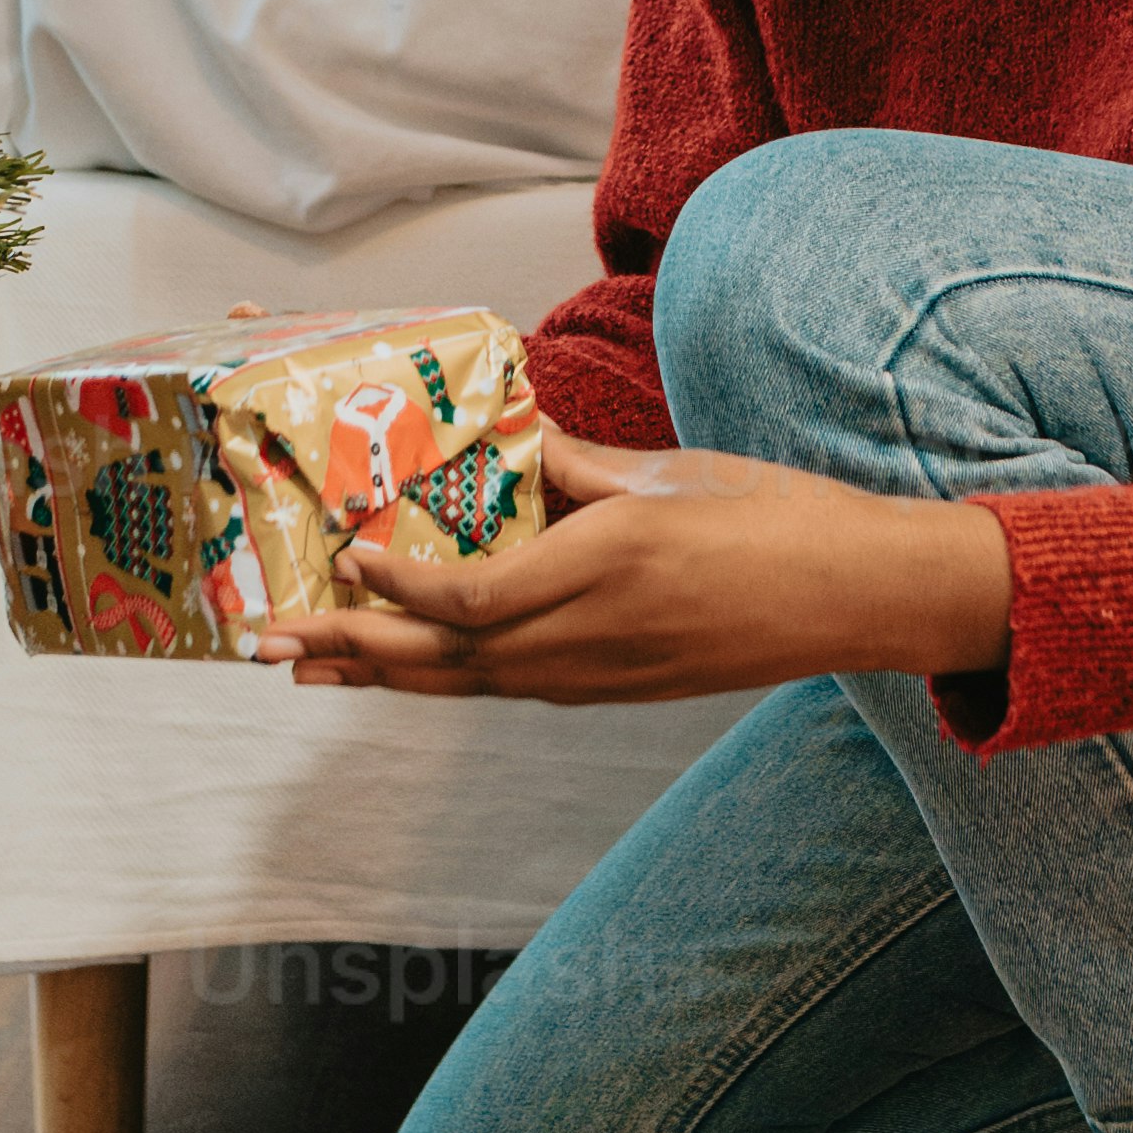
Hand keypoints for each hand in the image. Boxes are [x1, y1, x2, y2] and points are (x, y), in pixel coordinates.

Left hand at [254, 425, 1012, 705]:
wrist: (861, 596)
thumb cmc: (777, 518)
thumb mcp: (669, 473)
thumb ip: (579, 468)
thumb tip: (509, 443)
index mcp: (608, 565)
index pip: (472, 596)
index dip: (398, 589)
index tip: (345, 560)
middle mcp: (594, 636)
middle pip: (447, 660)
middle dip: (351, 655)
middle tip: (271, 648)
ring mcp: (606, 675)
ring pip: (471, 685)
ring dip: (386, 677)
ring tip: (312, 669)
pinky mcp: (618, 689)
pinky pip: (512, 686)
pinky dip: (448, 678)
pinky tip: (414, 669)